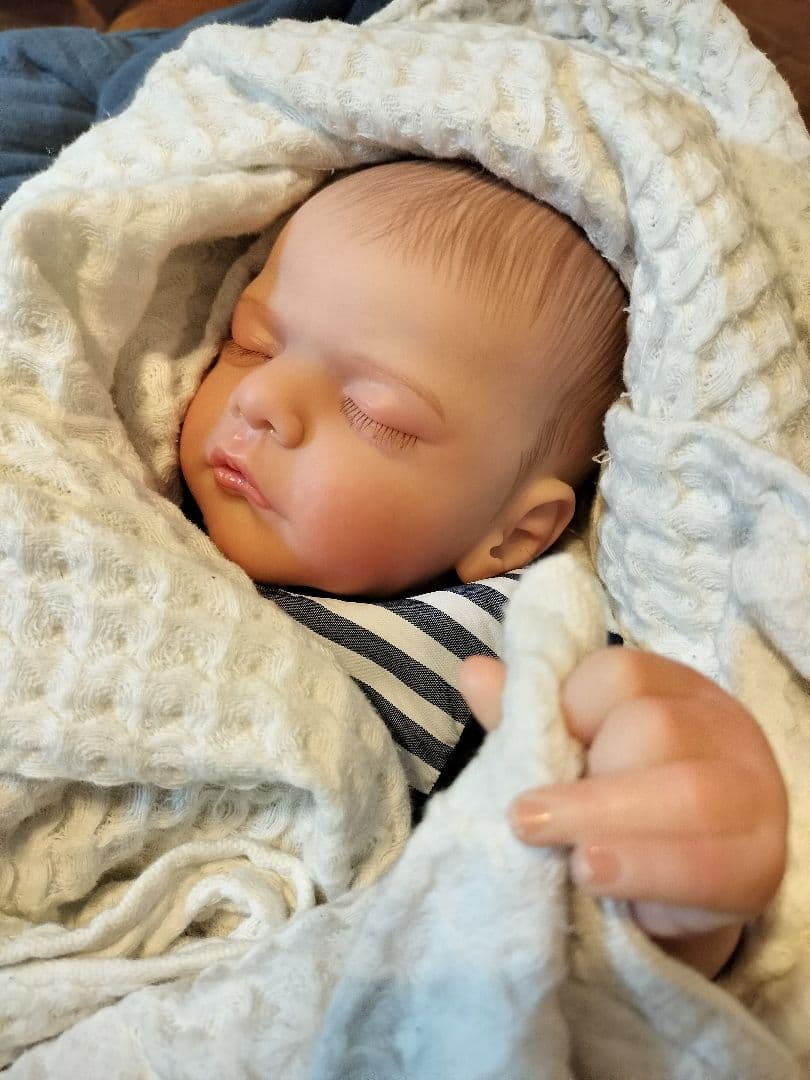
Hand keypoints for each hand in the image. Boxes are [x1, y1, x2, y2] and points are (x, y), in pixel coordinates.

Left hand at [458, 647, 787, 977]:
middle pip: (656, 728)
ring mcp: (752, 793)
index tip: (532, 754)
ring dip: (607, 821)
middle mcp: (721, 727)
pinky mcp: (760, 863)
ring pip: (687, 793)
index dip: (570, 709)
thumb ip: (529, 720)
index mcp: (674, 688)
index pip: (623, 672)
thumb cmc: (616, 806)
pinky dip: (644, 871)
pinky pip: (707, 866)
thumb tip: (473, 673)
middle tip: (525, 819)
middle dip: (585, 782)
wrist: (677, 892)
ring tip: (560, 853)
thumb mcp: (572, 759)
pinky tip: (593, 875)